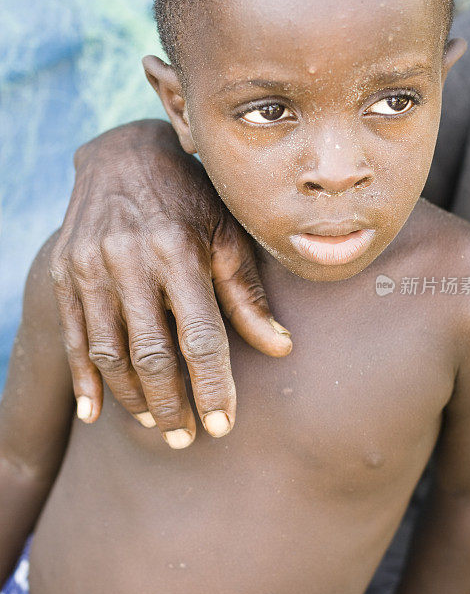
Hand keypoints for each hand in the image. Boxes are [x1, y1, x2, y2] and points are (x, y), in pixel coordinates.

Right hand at [49, 119, 291, 445]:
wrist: (122, 155)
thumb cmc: (189, 199)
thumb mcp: (227, 235)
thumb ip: (248, 295)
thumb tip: (281, 349)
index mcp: (180, 251)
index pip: (200, 335)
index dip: (213, 386)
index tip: (223, 426)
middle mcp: (130, 260)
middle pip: (151, 355)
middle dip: (171, 405)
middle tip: (186, 438)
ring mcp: (90, 267)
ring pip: (109, 353)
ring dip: (132, 399)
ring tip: (156, 424)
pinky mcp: (65, 272)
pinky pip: (73, 337)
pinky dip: (83, 379)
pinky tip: (94, 412)